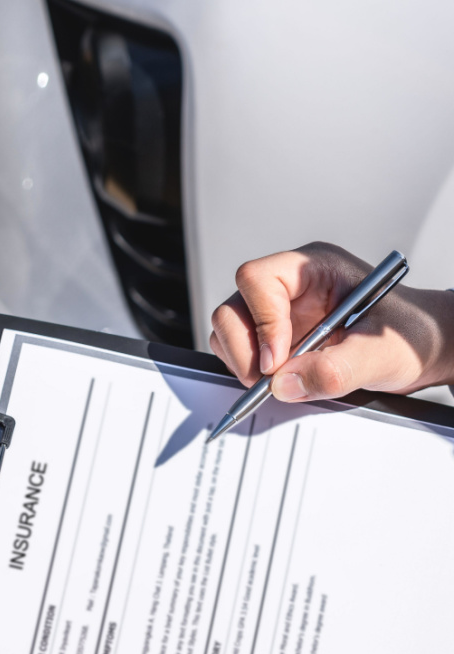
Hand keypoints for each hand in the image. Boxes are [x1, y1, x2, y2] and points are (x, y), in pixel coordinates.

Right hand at [210, 242, 453, 401]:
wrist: (422, 349)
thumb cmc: (410, 335)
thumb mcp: (382, 353)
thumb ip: (336, 369)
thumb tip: (284, 385)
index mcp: (314, 269)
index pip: (259, 280)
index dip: (261, 321)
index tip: (275, 361)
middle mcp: (289, 287)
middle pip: (234, 307)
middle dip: (243, 348)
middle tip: (267, 380)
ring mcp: (277, 314)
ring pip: (230, 331)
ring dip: (243, 362)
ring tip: (276, 383)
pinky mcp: (273, 340)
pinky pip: (242, 353)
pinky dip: (250, 374)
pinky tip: (280, 383)